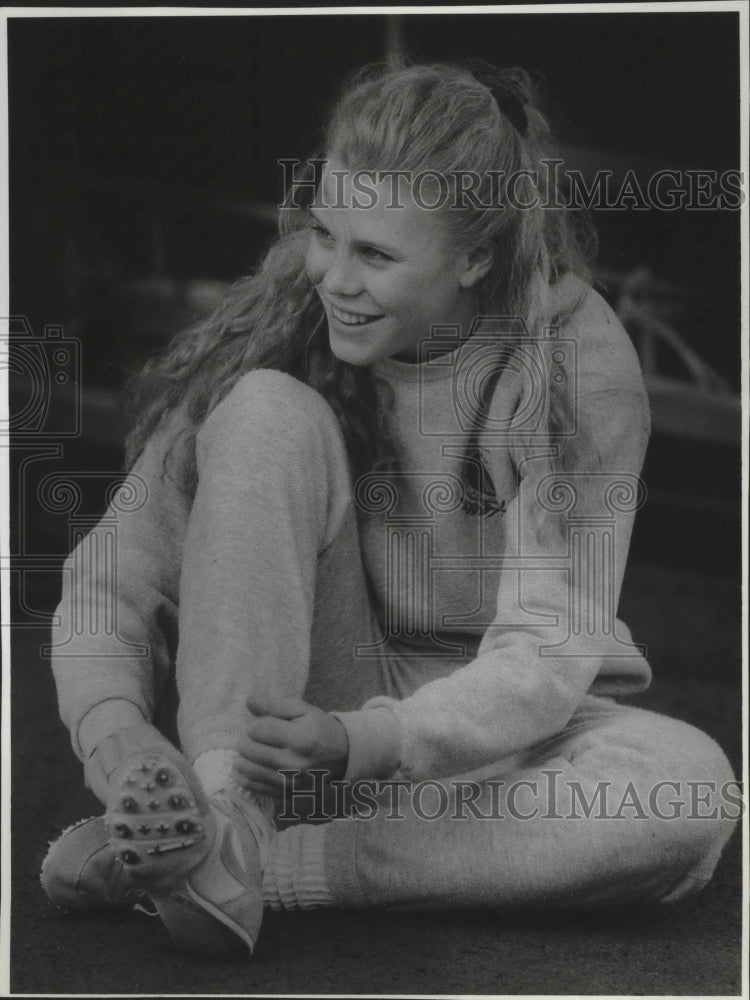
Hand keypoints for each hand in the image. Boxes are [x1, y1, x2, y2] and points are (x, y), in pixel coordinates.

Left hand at [235, 695, 349, 798]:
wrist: (342, 755)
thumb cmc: (319, 728)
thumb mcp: (302, 709)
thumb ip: (275, 705)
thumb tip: (249, 701)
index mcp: (300, 739)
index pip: (259, 729)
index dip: (255, 724)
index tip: (261, 724)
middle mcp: (294, 764)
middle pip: (251, 750)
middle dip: (246, 741)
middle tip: (252, 738)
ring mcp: (290, 782)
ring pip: (250, 770)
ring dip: (242, 759)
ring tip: (245, 752)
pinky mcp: (287, 794)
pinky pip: (257, 788)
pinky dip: (246, 778)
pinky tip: (244, 768)